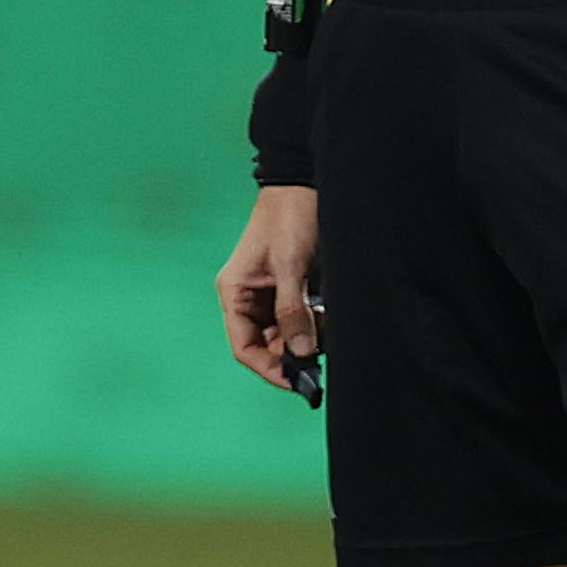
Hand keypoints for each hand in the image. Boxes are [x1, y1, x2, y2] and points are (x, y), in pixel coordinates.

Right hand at [218, 183, 321, 394]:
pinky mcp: (295, 288)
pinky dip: (319, 324)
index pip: (244, 347)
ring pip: (289, 334)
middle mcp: (251, 298)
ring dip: (310, 338)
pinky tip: (330, 315)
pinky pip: (304, 319)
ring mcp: (273, 294)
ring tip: (329, 328)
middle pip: (268, 344)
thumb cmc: (289, 218)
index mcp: (236, 293)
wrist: (306, 183)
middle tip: (323, 356)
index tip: (298, 382)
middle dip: (295, 353)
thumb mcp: (291, 267)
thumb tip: (300, 353)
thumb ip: (293, 311)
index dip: (269, 369)